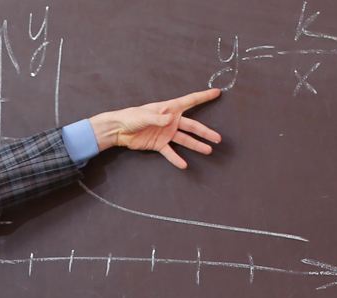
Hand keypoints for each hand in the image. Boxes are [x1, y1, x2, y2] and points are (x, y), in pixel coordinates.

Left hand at [88, 88, 223, 168]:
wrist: (119, 130)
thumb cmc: (131, 117)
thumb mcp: (145, 115)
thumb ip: (158, 118)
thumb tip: (171, 119)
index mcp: (169, 109)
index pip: (190, 101)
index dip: (204, 96)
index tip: (217, 93)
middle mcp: (171, 121)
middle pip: (192, 126)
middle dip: (205, 132)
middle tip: (218, 138)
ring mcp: (166, 133)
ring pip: (185, 140)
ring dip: (196, 145)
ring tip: (207, 150)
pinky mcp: (159, 144)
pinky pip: (170, 152)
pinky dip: (176, 159)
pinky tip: (184, 165)